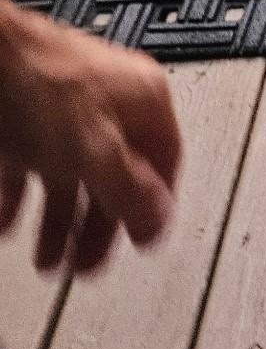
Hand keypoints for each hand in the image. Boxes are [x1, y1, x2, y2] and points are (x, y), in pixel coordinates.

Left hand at [0, 0, 180, 274]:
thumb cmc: (39, 84)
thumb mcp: (98, 150)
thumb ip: (132, 189)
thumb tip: (160, 219)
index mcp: (144, 98)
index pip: (167, 162)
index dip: (154, 206)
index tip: (141, 240)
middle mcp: (109, 100)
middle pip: (115, 175)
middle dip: (99, 226)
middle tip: (86, 265)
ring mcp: (66, 107)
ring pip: (72, 175)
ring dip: (60, 222)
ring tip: (49, 260)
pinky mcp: (26, 114)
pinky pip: (31, 166)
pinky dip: (22, 198)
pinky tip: (9, 223)